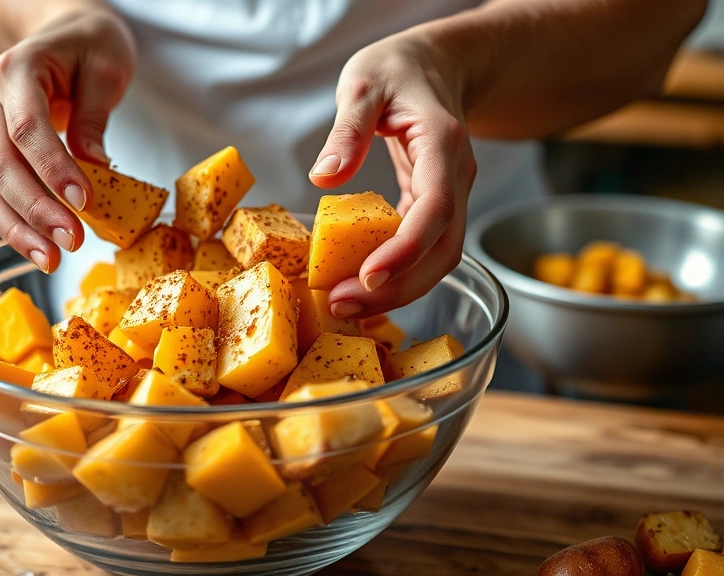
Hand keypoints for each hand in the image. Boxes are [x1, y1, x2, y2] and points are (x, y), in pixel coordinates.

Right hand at [0, 10, 134, 271]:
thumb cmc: (86, 46)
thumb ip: (95, 115)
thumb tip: (95, 167)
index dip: (53, 168)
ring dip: (17, 229)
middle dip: (36, 210)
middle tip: (72, 240)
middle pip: (0, 164)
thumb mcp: (106, 67)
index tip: (83, 201)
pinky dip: (11, 225)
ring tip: (51, 259)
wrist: (58, 34)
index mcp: (16, 70)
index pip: (28, 127)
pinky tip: (37, 248)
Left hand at [309, 35, 476, 316]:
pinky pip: (422, 250)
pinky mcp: (434, 207)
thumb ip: (346, 129)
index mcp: (442, 144)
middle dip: (398, 287)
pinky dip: (395, 273)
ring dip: (397, 289)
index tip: (368, 276)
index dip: (405, 249)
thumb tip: (325, 176)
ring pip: (438, 258)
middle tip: (343, 304)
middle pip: (443, 250)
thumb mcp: (363, 83)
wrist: (433, 65)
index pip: (435, 208)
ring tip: (344, 304)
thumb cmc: (397, 70)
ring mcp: (450, 196)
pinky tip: (358, 285)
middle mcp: (456, 177)